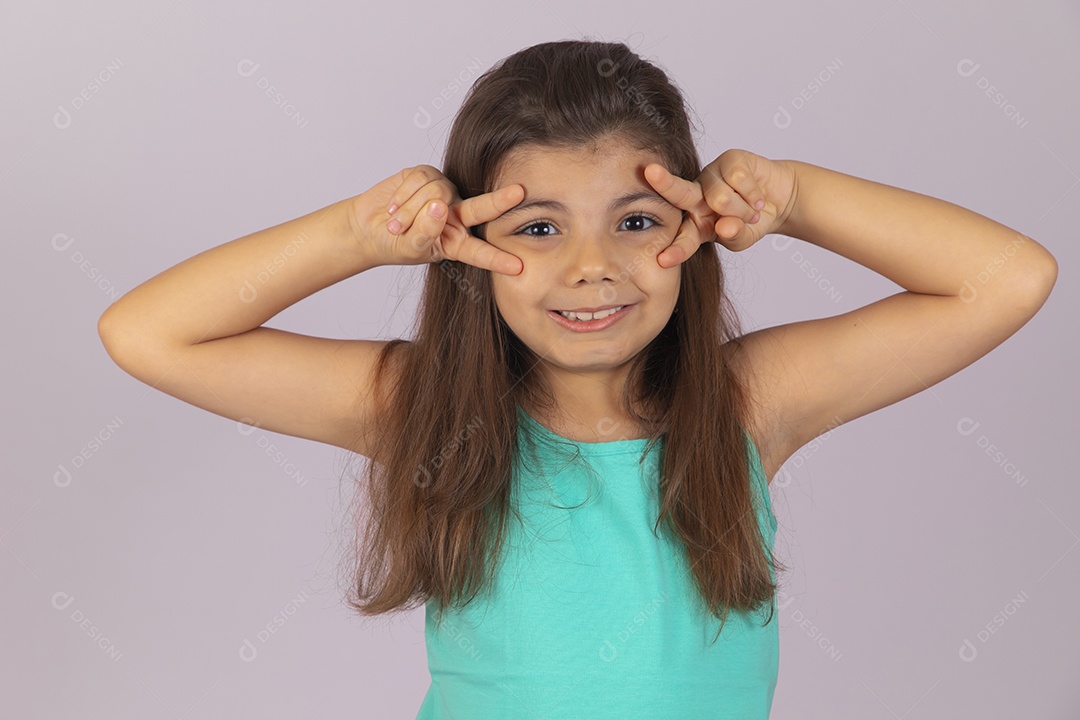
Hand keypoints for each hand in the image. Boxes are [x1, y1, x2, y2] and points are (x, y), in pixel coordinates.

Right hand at [352, 164, 524, 274]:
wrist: (368, 227)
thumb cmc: (393, 244)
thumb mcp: (408, 248)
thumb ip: (424, 232)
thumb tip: (439, 206)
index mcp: (457, 241)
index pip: (479, 251)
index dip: (496, 259)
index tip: (518, 267)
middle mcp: (457, 214)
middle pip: (480, 208)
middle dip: (499, 201)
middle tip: (518, 193)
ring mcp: (444, 192)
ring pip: (437, 194)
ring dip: (410, 212)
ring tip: (395, 224)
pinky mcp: (427, 174)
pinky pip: (419, 181)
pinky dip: (401, 197)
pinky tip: (392, 208)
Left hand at [644, 149, 796, 267]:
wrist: (778, 199)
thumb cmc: (752, 222)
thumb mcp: (742, 238)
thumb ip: (733, 236)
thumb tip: (725, 226)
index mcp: (694, 222)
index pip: (684, 238)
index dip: (677, 250)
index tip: (663, 260)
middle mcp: (696, 196)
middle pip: (680, 193)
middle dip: (665, 184)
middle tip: (650, 172)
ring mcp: (710, 175)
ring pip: (721, 198)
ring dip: (744, 211)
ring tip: (751, 212)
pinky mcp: (729, 159)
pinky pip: (739, 180)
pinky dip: (754, 195)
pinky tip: (757, 197)